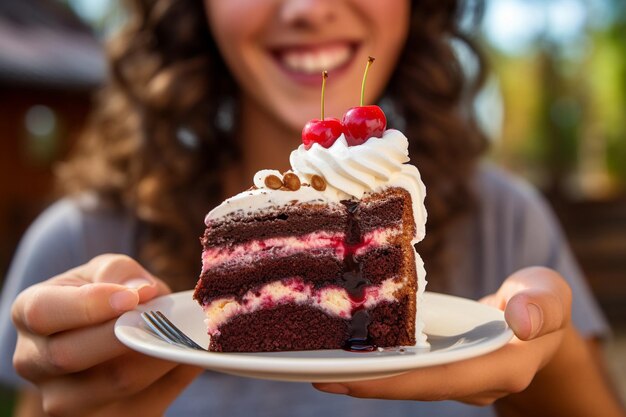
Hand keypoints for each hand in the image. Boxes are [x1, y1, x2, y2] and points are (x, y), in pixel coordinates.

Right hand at [12, 254, 202, 415]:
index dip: (89, 305)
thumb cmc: (104, 296)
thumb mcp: (105, 271)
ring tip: (182, 333)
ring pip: (116, 384)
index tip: (132, 298)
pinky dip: (175, 375)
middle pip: (72, 356)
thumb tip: (141, 292)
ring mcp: (65, 400)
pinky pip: (148, 403)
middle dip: (125, 334)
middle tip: (163, 318)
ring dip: (158, 355)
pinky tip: (187, 353)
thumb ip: (119, 272)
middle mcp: (35, 362)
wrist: (108, 338)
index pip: (44, 312)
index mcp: (30, 314)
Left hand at [314, 266, 571, 405]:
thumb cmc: (541, 301)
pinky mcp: (441, 365)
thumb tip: (522, 321)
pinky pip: (405, 366)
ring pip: (405, 379)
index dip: (397, 381)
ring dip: (363, 374)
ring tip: (317, 364)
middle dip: (366, 383)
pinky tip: (344, 350)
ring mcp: (455, 376)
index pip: (442, 379)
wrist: (536, 319)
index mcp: (499, 368)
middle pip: (413, 386)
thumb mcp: (550, 294)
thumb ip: (542, 305)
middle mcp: (471, 381)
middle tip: (317, 374)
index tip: (353, 378)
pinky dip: (376, 360)